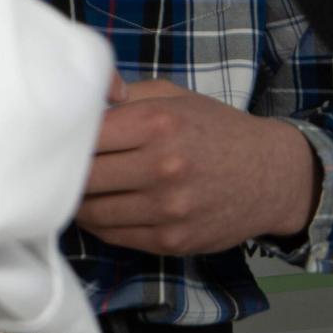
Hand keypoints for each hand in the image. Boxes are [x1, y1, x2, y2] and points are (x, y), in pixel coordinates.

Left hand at [76, 79, 320, 256]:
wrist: (270, 175)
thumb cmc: (217, 130)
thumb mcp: (176, 97)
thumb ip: (126, 93)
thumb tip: (82, 98)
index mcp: (159, 123)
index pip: (87, 135)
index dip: (68, 138)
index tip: (62, 140)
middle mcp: (162, 166)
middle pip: (83, 177)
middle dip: (68, 173)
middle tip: (63, 169)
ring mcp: (166, 208)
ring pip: (92, 212)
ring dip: (81, 202)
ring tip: (84, 190)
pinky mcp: (169, 240)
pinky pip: (113, 236)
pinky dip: (101, 223)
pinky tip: (106, 208)